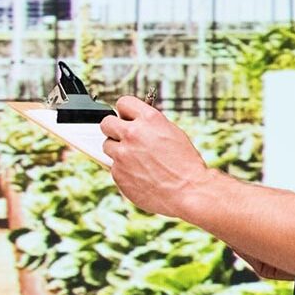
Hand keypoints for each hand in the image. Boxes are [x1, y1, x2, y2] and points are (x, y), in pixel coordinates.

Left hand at [100, 96, 211, 216]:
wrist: (188, 192)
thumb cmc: (185, 164)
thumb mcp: (172, 133)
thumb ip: (150, 125)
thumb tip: (135, 122)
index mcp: (149, 119)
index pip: (123, 102)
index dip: (125, 111)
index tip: (126, 118)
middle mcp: (133, 133)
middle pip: (106, 123)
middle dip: (114, 129)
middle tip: (122, 137)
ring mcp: (122, 154)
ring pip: (107, 145)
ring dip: (117, 150)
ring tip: (135, 159)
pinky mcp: (118, 173)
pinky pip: (113, 167)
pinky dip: (123, 170)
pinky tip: (139, 174)